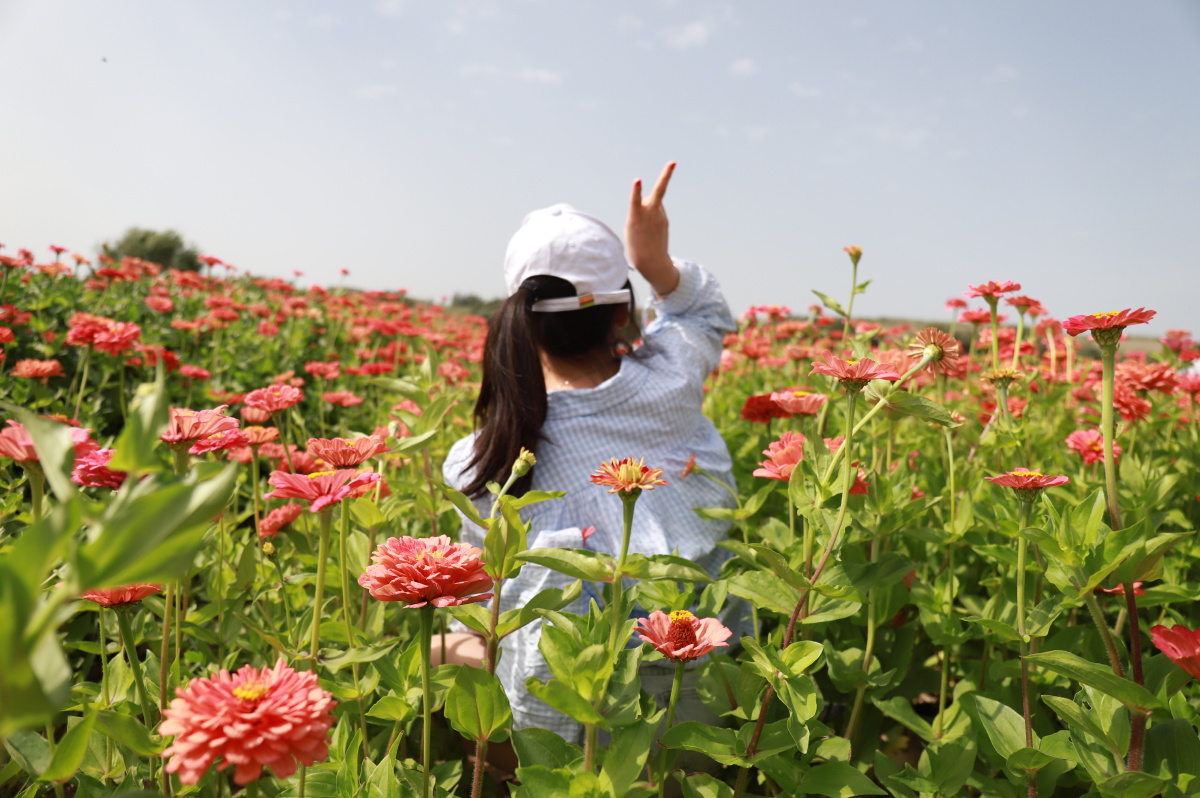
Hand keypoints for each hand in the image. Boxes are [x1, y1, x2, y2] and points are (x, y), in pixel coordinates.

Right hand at [625, 161, 679, 296]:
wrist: (652, 263)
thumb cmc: (635, 246)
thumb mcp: (632, 228)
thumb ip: (641, 209)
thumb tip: (654, 198)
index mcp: (636, 219)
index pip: (636, 201)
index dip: (636, 190)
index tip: (637, 180)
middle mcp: (650, 215)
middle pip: (659, 193)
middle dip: (665, 176)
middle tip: (673, 162)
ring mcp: (660, 217)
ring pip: (654, 202)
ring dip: (648, 206)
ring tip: (644, 227)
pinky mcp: (665, 221)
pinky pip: (657, 211)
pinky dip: (651, 214)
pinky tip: (649, 228)